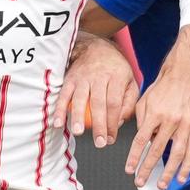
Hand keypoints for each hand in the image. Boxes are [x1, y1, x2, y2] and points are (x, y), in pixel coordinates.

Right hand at [54, 32, 137, 147]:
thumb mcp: (130, 81)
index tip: (111, 138)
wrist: (96, 47)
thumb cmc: (115, 69)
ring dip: (78, 116)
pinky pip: (64, 95)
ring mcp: (83, 77)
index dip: (113, 122)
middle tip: (100, 142)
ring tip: (78, 132)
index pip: (115, 103)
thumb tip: (120, 122)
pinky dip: (61, 109)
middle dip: (99, 125)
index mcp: (116, 77)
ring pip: (80, 98)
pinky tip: (59, 123)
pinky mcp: (70, 78)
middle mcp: (99, 76)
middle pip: (99, 103)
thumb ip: (129, 102)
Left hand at [126, 68, 189, 189]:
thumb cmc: (162, 89)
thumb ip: (141, 123)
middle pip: (157, 150)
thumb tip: (143, 143)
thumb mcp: (143, 102)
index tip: (129, 170)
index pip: (141, 140)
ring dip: (168, 172)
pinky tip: (181, 177)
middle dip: (148, 168)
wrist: (184, 77)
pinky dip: (187, 165)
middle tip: (140, 182)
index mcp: (155, 113)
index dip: (134, 157)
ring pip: (177, 154)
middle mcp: (171, 120)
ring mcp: (185, 125)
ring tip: (161, 185)